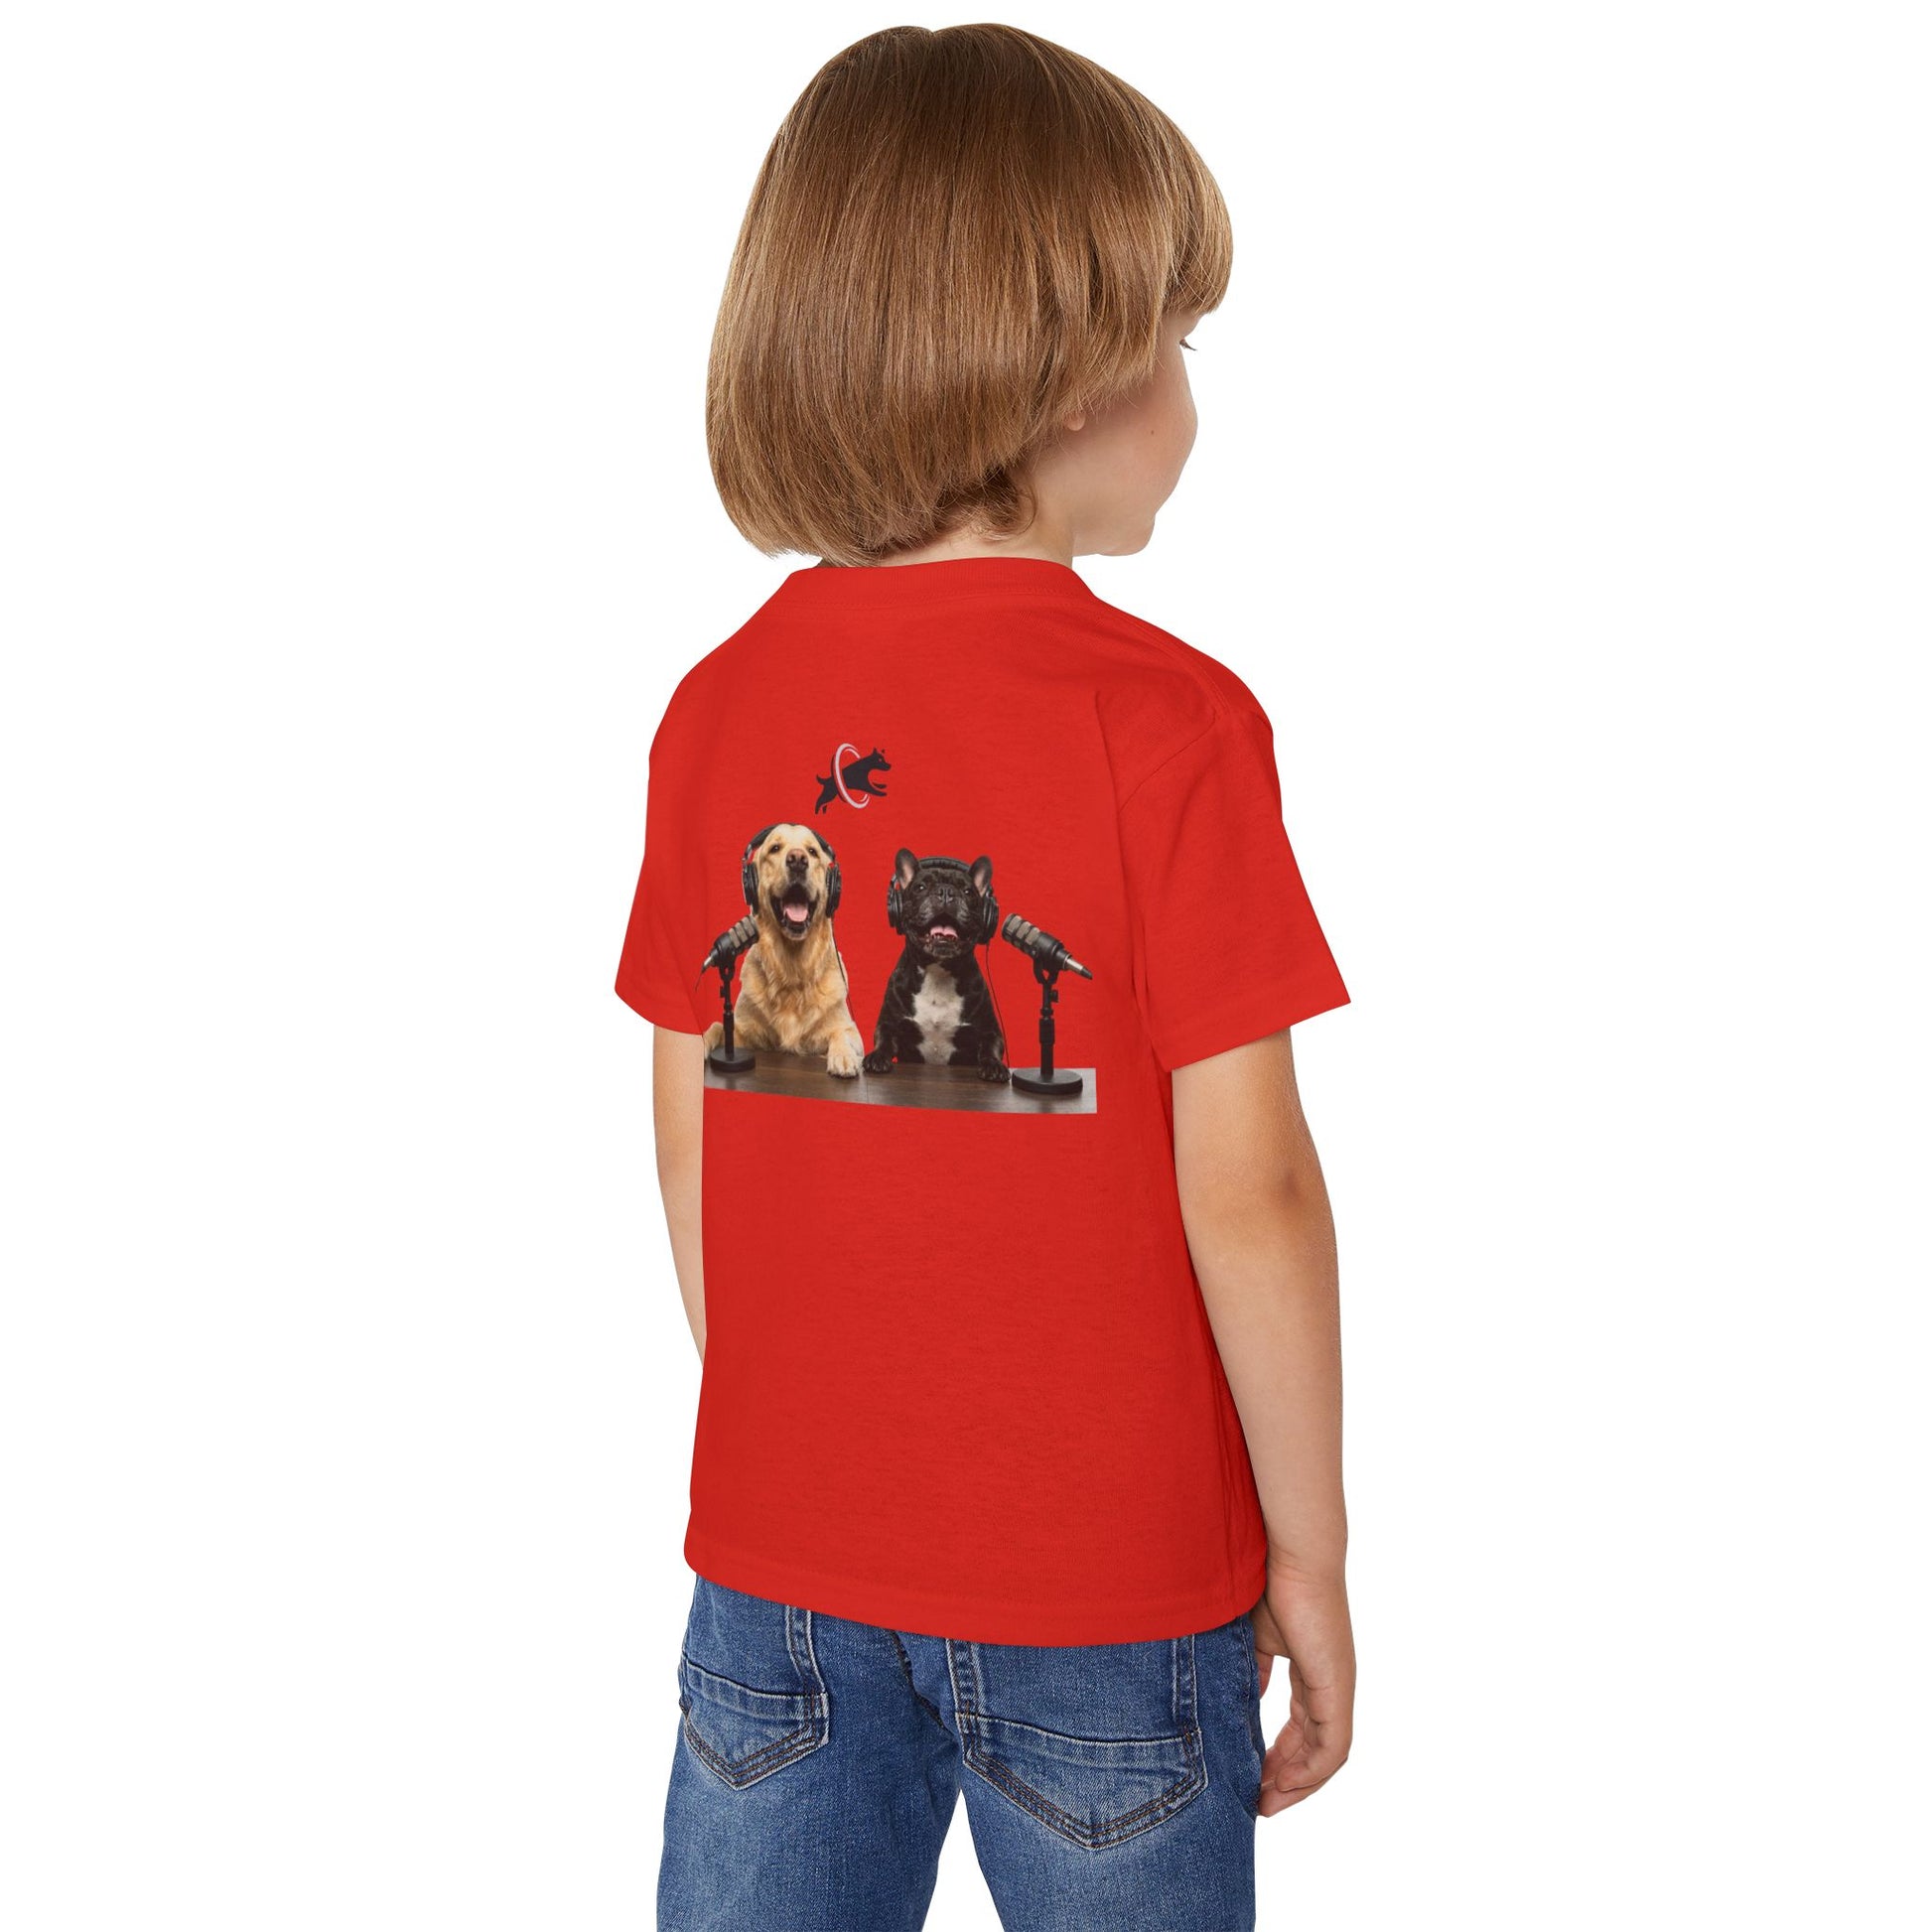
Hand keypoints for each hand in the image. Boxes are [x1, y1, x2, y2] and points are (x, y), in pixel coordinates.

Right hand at [1249, 1566, 1353, 1815]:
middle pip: (1314, 1747)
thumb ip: (1249, 1671)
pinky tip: (1283, 1784)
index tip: (1252, 1776)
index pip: (1300, 1726)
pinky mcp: (1337, 1687)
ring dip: (1297, 1783)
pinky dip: (1310, 1771)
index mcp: (1310, 1669)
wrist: (1285, 1551)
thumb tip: (1239, 1703)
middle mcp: (1330, 1683)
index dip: (1278, 1755)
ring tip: (1267, 1802)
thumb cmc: (1263, 1581)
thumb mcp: (1250, 1637)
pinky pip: (1332, 1745)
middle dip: (1286, 1778)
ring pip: (1325, 1753)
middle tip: (1258, 1802)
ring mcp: (1337, 1686)